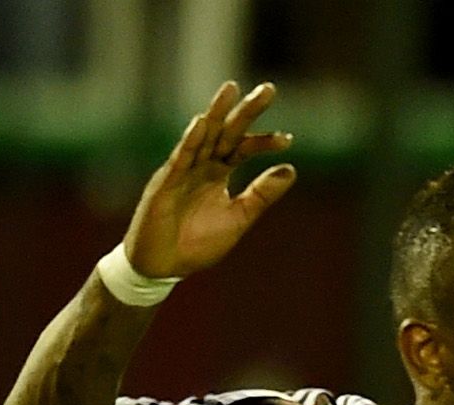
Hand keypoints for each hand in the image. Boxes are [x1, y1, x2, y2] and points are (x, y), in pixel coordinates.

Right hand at [123, 81, 295, 280]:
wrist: (163, 265)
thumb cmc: (196, 243)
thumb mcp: (239, 217)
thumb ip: (262, 194)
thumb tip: (290, 169)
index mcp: (218, 173)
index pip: (244, 148)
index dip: (264, 141)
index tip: (288, 140)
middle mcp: (201, 165)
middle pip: (227, 132)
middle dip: (246, 111)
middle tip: (269, 89)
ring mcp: (181, 170)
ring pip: (202, 136)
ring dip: (216, 113)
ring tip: (231, 89)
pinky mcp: (165, 183)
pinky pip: (180, 158)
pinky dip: (191, 140)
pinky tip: (202, 123)